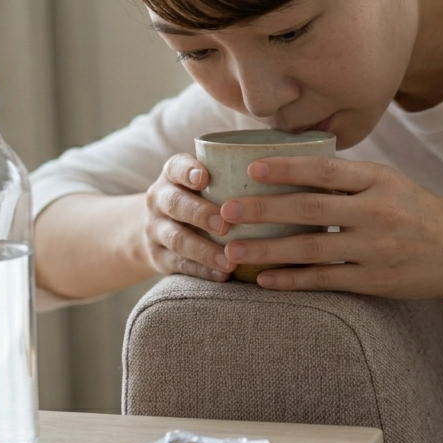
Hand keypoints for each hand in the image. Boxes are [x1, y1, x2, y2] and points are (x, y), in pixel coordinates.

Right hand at [140, 153, 233, 281]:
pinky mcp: (158, 257)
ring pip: (177, 239)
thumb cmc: (202, 198)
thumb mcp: (208, 182)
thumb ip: (233, 175)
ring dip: (204, 250)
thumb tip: (286, 168)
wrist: (160, 228)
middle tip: (224, 224)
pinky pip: (179, 265)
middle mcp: (160, 199)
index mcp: (173, 175)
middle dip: (199, 213)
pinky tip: (223, 275)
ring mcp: (155, 230)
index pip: (176, 167)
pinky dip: (202, 270)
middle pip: (175, 203)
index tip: (204, 177)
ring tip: (229, 260)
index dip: (188, 171)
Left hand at [218, 157, 442, 297]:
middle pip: (310, 209)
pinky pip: (325, 280)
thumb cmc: (424, 214)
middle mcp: (377, 211)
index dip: (286, 169)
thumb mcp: (394, 184)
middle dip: (263, 210)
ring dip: (267, 250)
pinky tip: (264, 280)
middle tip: (226, 211)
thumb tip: (295, 169)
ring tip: (232, 250)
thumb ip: (352, 179)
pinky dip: (292, 280)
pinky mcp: (375, 280)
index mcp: (380, 180)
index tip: (250, 170)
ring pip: (311, 249)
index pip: (325, 170)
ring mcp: (376, 248)